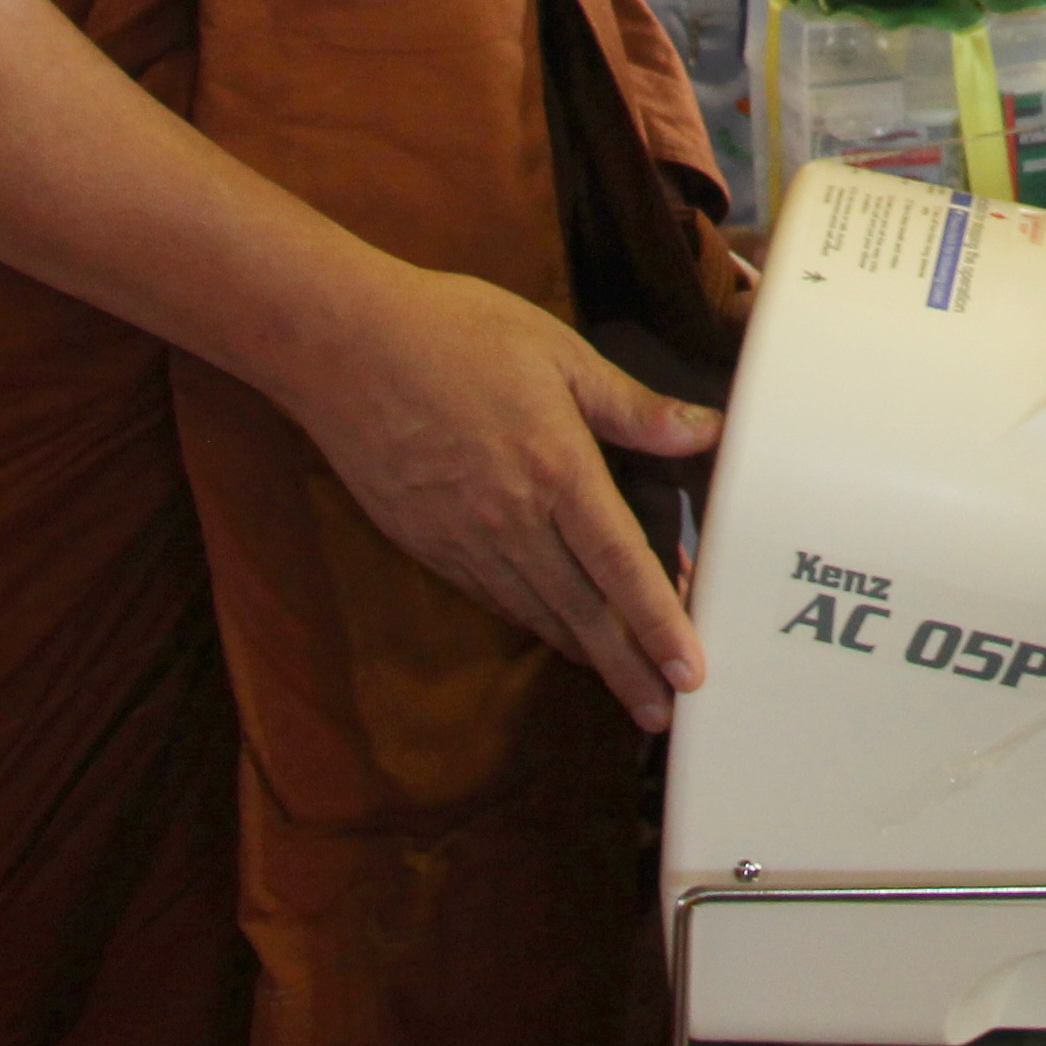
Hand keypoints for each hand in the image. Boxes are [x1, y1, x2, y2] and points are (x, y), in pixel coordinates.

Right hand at [277, 262, 723, 731]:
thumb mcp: (560, 353)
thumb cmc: (453, 332)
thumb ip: (633, 407)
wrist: (341, 346)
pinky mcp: (426, 541)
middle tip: (666, 713)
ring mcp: (463, 537)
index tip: (690, 671)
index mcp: (556, 468)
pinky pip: (492, 596)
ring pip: (537, 612)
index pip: (621, 565)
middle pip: (583, 610)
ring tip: (624, 687)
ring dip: (585, 653)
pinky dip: (532, 622)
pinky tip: (555, 633)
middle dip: (629, 668)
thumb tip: (704, 431)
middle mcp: (512, 518)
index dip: (659, 623)